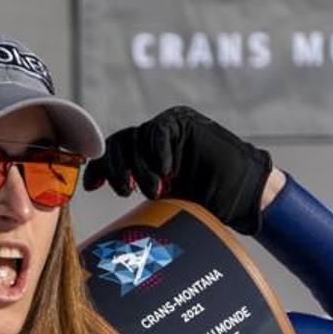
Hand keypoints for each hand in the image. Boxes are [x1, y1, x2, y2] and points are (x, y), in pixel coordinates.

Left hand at [82, 106, 273, 234]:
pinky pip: (158, 131)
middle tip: (125, 192)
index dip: (100, 168)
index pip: (114, 153)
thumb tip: (108, 211)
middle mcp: (154, 139)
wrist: (240, 195)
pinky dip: (158, 152)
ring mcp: (169, 129)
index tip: (92, 187)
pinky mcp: (183, 123)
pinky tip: (168, 172)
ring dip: (141, 168)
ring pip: (137, 139)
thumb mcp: (162, 201)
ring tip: (157, 190)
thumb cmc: (204, 203)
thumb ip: (138, 193)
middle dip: (116, 169)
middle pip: (119, 143)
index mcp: (146, 156)